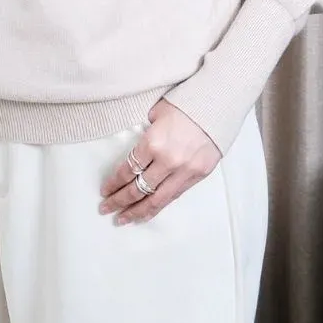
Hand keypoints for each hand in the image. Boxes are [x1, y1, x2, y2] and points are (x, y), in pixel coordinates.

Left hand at [99, 97, 220, 225]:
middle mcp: (167, 161)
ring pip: (156, 200)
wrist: (218, 104)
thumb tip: (137, 147)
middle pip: (137, 189)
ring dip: (137, 211)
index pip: (127, 170)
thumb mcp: (156, 112)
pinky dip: (158, 207)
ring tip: (122, 219)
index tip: (104, 190)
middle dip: (119, 201)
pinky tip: (147, 213)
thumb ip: (145, 132)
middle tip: (105, 208)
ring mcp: (184, 171)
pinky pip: (173, 196)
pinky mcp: (198, 176)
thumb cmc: (185, 103)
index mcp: (152, 143)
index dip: (114, 183)